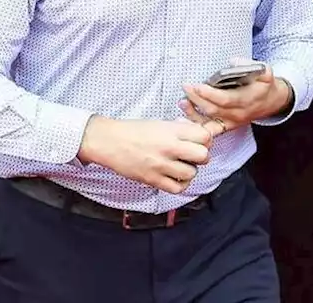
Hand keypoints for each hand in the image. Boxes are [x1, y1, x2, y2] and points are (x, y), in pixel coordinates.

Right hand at [77, 116, 219, 193]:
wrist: (108, 141)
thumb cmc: (132, 130)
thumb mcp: (158, 123)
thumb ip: (179, 130)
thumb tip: (196, 135)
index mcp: (171, 130)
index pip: (205, 137)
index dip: (205, 140)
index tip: (198, 141)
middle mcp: (169, 147)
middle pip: (203, 156)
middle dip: (201, 156)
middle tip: (191, 155)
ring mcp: (161, 165)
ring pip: (192, 173)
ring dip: (189, 171)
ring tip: (179, 166)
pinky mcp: (153, 179)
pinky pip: (177, 188)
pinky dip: (179, 184)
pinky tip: (174, 177)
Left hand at [180, 59, 292, 133]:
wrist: (272, 102)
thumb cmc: (264, 85)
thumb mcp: (265, 71)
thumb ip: (251, 65)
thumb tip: (233, 61)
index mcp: (247, 99)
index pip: (225, 100)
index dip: (209, 94)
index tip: (197, 85)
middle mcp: (238, 113)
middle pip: (213, 110)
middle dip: (197, 99)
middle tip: (186, 87)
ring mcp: (231, 122)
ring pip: (209, 122)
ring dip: (193, 113)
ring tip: (182, 101)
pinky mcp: (226, 126)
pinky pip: (209, 129)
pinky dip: (196, 124)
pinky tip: (184, 117)